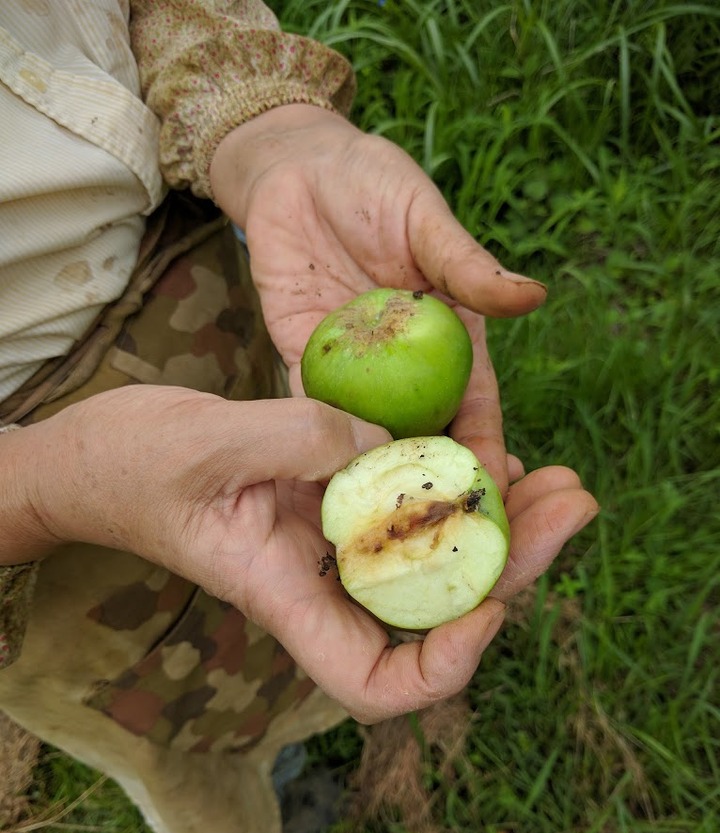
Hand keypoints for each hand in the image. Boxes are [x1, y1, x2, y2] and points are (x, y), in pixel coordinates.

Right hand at [10, 385, 597, 723]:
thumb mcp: (203, 446)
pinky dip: (462, 487)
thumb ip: (293, 439)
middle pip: (435, 617)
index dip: (443, 666)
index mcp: (282, 596)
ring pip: (438, 564)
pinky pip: (413, 510)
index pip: (373, 684)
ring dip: (508, 529)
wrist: (100, 460)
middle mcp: (320, 583)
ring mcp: (332, 545)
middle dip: (514, 572)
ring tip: (560, 483)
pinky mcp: (336, 502)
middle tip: (573, 507)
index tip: (485, 608)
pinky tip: (496, 453)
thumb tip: (387, 440)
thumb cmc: (127, 468)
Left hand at [209, 105, 546, 492]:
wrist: (294, 170)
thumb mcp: (424, 220)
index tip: (495, 497)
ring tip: (382, 530)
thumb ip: (467, 267)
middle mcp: (405, 366)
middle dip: (434, 485)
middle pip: (426, 437)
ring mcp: (355, 369)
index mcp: (448, 338)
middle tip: (441, 539)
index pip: (475, 407)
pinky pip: (315, 406)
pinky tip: (324, 480)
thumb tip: (534, 295)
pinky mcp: (304, 359)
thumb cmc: (371, 183)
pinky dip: (322, 439)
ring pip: (371, 435)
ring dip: (377, 478)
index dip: (485, 451)